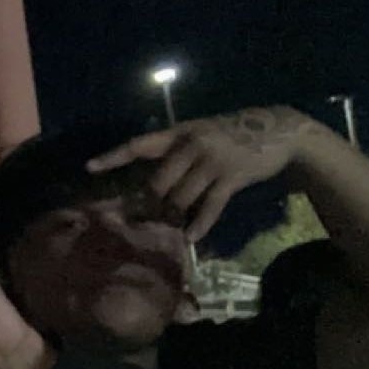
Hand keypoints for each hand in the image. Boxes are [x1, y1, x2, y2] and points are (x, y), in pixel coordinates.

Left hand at [87, 106, 321, 240]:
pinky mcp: (232, 177)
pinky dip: (199, 224)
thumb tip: (151, 186)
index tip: (90, 168)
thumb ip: (176, 153)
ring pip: (180, 198)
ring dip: (174, 217)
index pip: (139, 144)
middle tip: (145, 221)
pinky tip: (191, 238)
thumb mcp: (201, 134)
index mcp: (179, 132)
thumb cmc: (232, 135)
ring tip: (171, 230)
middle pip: (158, 182)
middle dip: (151, 205)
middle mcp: (192, 144)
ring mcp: (212, 160)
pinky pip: (209, 206)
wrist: (278, 131)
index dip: (114, 156)